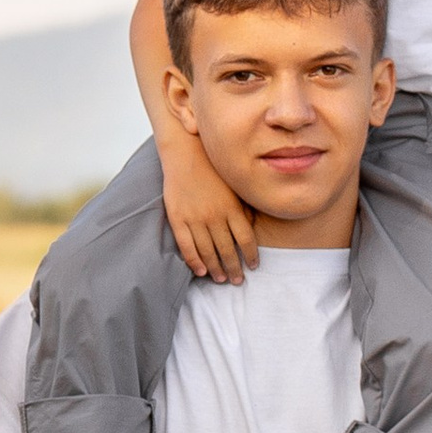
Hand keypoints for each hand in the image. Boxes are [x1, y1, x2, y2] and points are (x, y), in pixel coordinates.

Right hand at [165, 166, 259, 284]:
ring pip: (208, 251)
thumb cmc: (213, 168)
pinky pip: (187, 246)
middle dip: (234, 268)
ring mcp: (195, 218)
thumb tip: (252, 229)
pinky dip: (194, 261)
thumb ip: (243, 207)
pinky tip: (201, 271)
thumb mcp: (234, 185)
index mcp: (232, 207)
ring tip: (221, 279)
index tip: (253, 266)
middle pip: (227, 249)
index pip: (246, 239)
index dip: (250, 255)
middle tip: (238, 281)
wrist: (185, 151)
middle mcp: (215, 215)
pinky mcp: (177, 218)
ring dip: (216, 268)